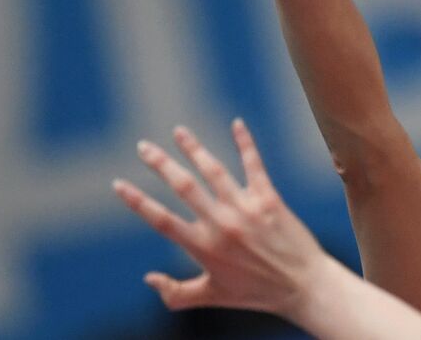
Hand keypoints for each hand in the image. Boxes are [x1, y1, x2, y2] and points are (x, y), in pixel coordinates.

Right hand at [113, 120, 328, 317]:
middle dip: (160, 164)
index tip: (118, 184)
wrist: (303, 285)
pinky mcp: (269, 199)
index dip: (137, 201)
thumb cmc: (256, 293)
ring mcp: (246, 209)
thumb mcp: (212, 297)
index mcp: (204, 247)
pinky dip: (244, 142)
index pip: (162, 219)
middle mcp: (222, 225)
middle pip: (184, 186)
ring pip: (214, 170)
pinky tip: (236, 123)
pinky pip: (254, 165)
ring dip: (194, 148)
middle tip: (143, 146)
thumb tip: (147, 279)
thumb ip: (176, 293)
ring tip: (178, 131)